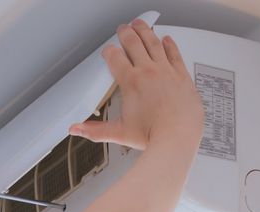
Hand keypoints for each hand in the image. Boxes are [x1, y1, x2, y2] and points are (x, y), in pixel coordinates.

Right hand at [68, 19, 202, 152]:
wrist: (178, 138)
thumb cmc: (153, 136)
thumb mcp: (120, 132)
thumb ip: (96, 129)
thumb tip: (77, 130)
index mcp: (131, 82)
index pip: (115, 57)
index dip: (109, 52)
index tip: (108, 51)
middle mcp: (148, 72)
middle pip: (134, 43)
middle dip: (126, 33)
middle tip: (122, 29)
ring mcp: (166, 71)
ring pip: (154, 43)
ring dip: (145, 31)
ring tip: (140, 25)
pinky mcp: (181, 75)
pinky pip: (174, 54)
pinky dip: (169, 45)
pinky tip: (166, 39)